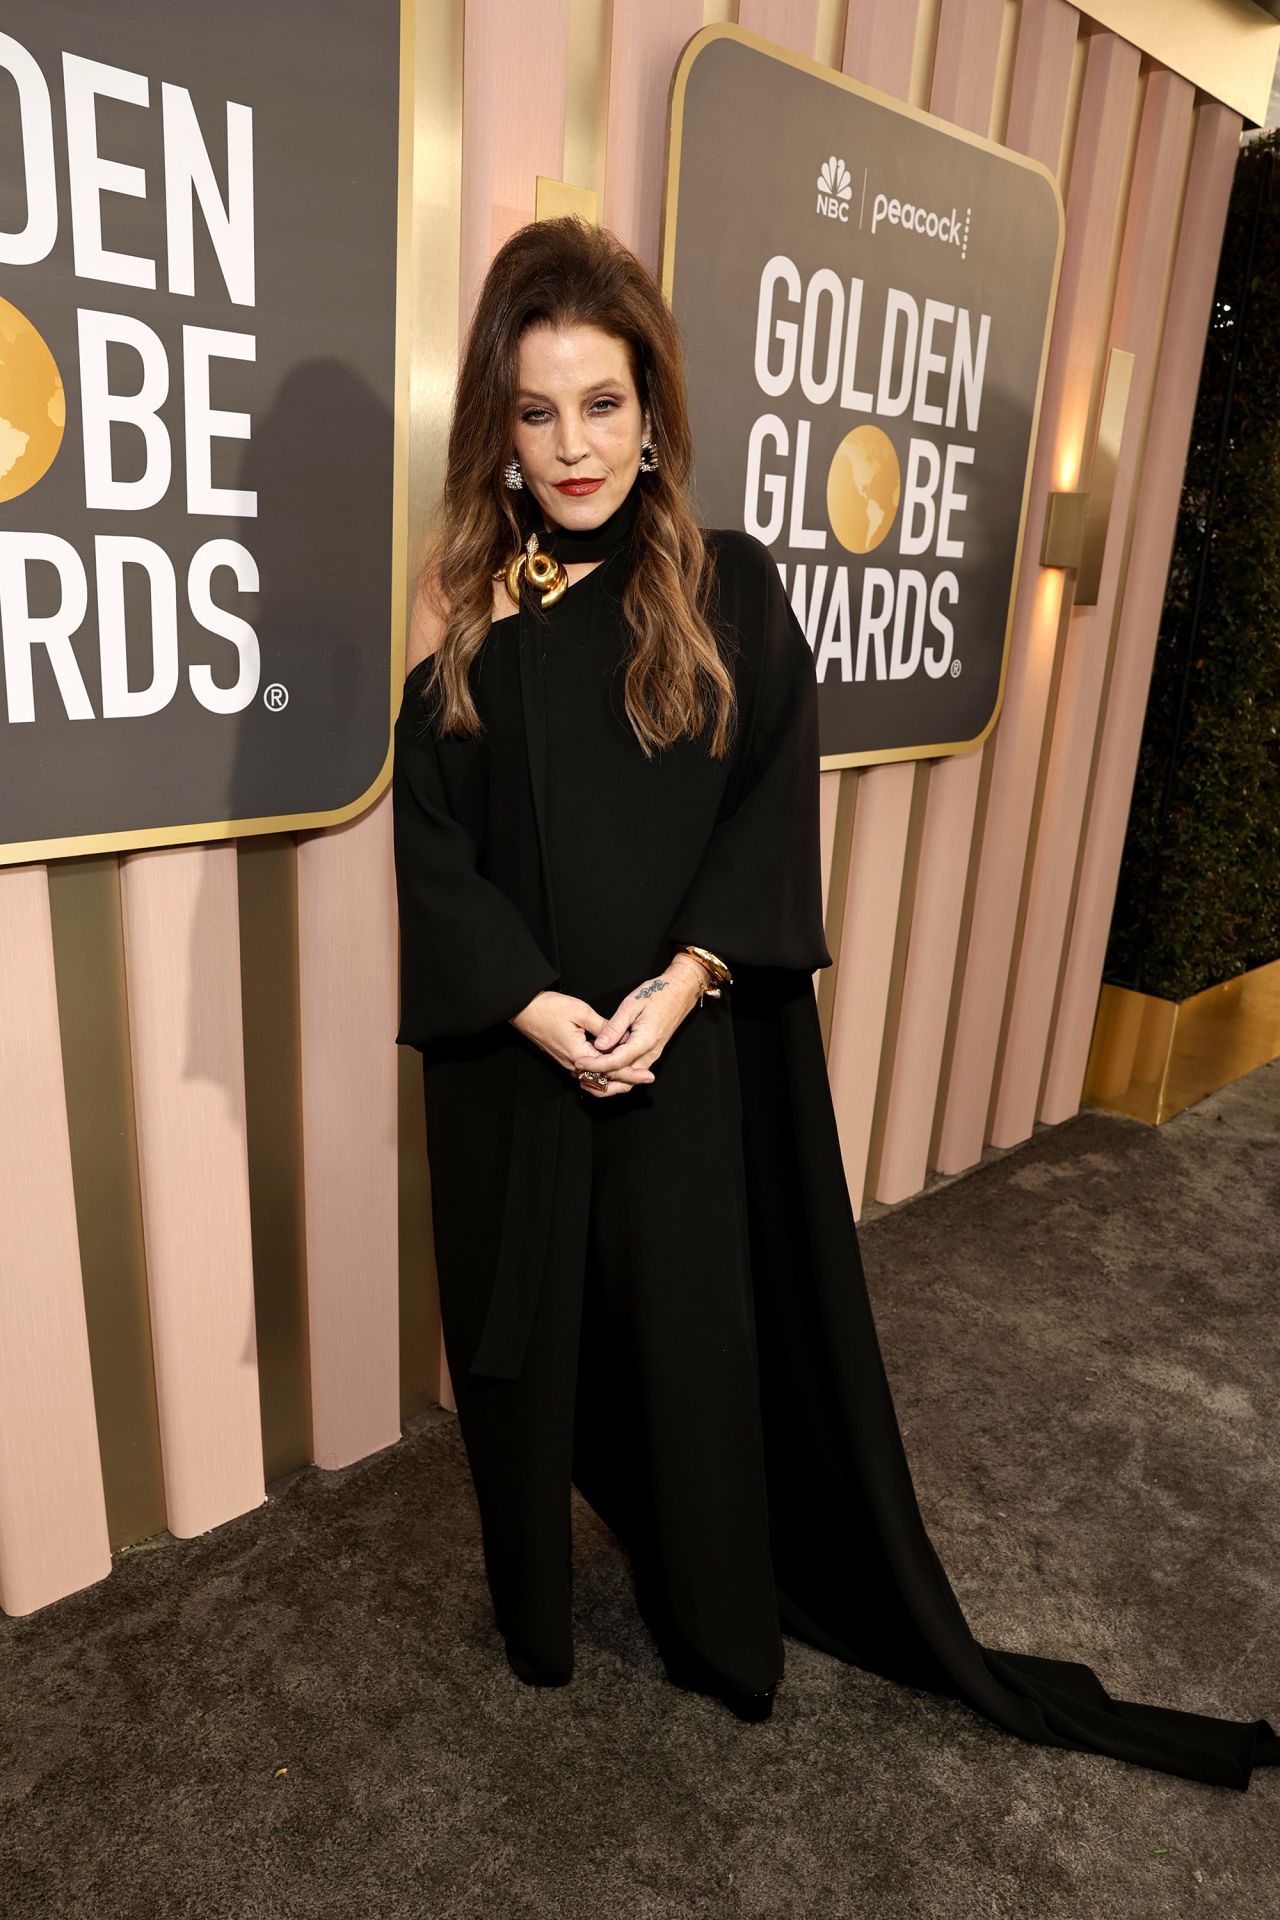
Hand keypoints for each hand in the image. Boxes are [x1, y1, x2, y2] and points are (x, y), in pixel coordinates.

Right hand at [508, 988, 656, 1096]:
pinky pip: (588, 1071)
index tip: (647, 1075)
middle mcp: (573, 1064)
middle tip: (647, 1077)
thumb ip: (603, 1027)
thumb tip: (622, 1037)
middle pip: (604, 1078)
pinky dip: (603, 1071)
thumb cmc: (549, 1008)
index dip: (630, 1072)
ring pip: (596, 1077)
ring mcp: (568, 1063)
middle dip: (627, 1079)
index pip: (610, 1070)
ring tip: (635, 1075)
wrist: (524, 1010)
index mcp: (578, 1054)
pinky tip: (615, 1065)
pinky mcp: (566, 1058)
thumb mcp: (581, 1012)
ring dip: (615, 1077)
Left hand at [568, 953, 708, 1093]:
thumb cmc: (657, 994)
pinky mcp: (650, 1053)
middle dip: (601, 1080)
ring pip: (629, 1080)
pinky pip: (633, 1071)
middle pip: (623, 1079)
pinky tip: (603, 1068)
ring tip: (588, 1075)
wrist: (680, 992)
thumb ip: (614, 1027)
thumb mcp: (631, 1005)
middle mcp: (650, 1053)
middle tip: (580, 1074)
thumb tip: (599, 1045)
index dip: (595, 1065)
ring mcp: (652, 1055)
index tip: (579, 1063)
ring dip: (609, 1082)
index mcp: (645, 1041)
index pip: (616, 1062)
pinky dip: (617, 1074)